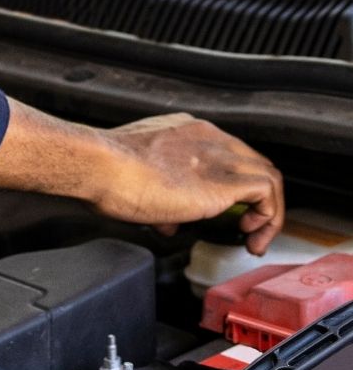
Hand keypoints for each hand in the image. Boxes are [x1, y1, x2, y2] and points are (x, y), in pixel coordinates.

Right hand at [0, 100, 283, 253]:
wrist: (99, 165)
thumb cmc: (103, 170)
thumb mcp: (134, 177)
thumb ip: (158, 194)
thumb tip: (167, 221)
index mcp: (184, 131)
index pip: (226, 154)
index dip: (231, 186)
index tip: (224, 211)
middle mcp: (207, 137)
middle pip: (253, 163)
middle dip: (254, 199)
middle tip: (244, 228)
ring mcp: (218, 156)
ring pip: (269, 176)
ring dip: (267, 212)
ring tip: (252, 238)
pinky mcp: (225, 180)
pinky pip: (269, 193)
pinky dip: (268, 217)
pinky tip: (250, 236)